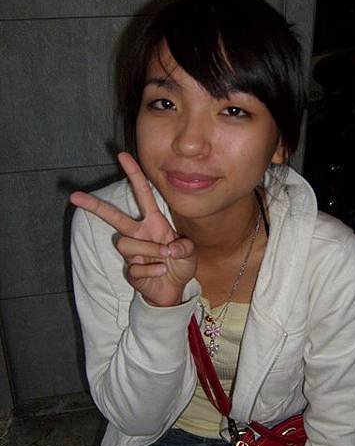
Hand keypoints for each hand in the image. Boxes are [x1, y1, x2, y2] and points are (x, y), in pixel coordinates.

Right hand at [70, 152, 196, 305]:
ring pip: (126, 244)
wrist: (174, 290)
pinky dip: (154, 271)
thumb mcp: (190, 251)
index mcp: (154, 222)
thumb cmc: (180, 264)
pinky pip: (137, 267)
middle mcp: (140, 233)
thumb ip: (183, 246)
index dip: (134, 174)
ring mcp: (133, 252)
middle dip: (95, 206)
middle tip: (74, 196)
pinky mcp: (131, 271)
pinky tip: (162, 273)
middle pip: (114, 217)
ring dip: (150, 251)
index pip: (143, 194)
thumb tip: (170, 247)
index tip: (122, 155)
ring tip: (165, 260)